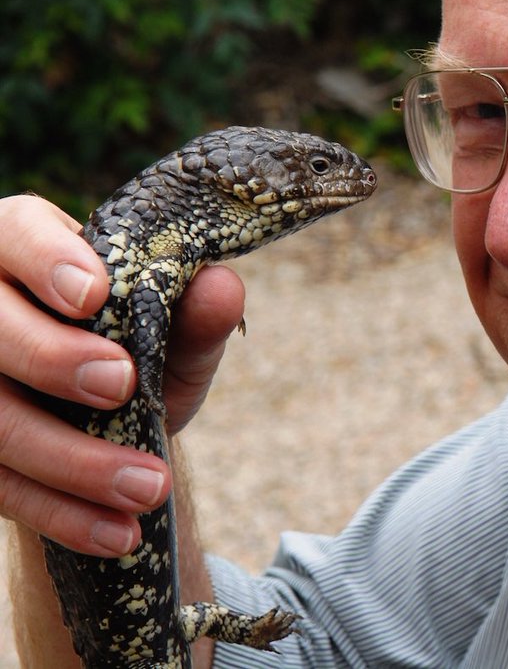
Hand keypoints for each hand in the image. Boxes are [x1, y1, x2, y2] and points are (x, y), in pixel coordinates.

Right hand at [0, 195, 244, 555]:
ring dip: (71, 461)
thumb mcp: (174, 333)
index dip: (46, 260)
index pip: (16, 234)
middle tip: (121, 385)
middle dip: (52, 359)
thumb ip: (197, 313)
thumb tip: (224, 287)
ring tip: (148, 488)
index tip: (95, 294)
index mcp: (23, 248)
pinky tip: (117, 533)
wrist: (107, 421)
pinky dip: (62, 514)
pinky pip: (0, 488)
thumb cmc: (137, 348)